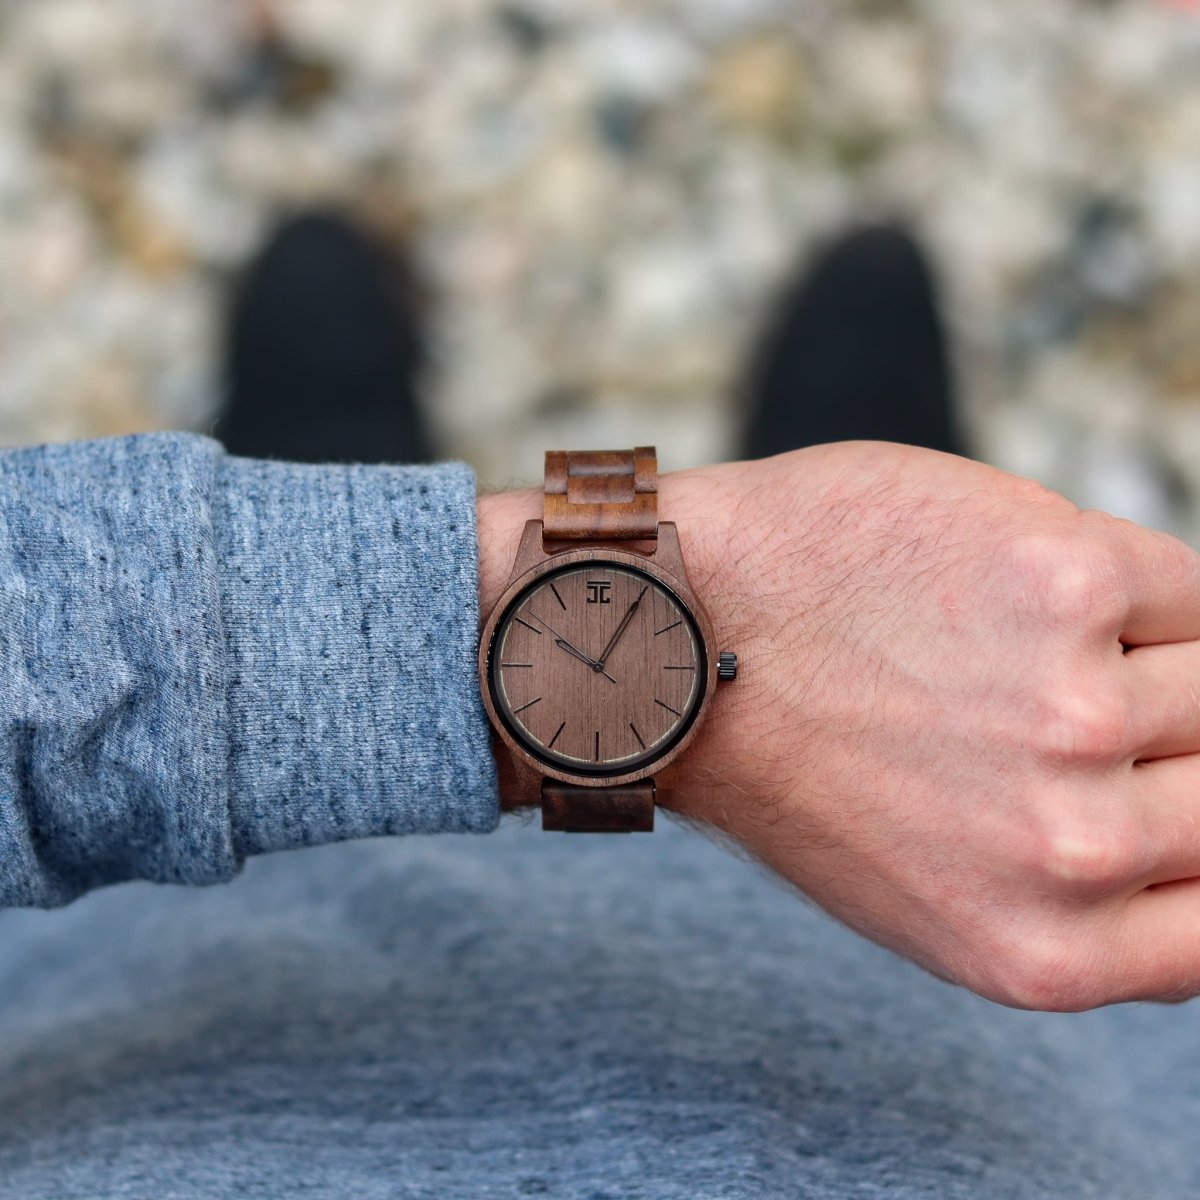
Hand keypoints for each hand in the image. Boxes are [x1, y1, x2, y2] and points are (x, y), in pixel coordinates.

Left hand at [478, 442, 1199, 1011]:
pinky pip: (1178, 586)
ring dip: (1130, 655)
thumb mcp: (928, 893)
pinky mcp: (1067, 580)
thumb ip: (1067, 899)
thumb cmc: (795, 754)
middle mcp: (1075, 850)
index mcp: (1046, 952)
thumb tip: (1191, 858)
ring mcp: (1077, 710)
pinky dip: (1113, 585)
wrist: (685, 645)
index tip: (1166, 791)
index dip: (1196, 838)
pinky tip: (1008, 589)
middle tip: (1045, 704)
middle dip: (1157, 741)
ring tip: (1003, 648)